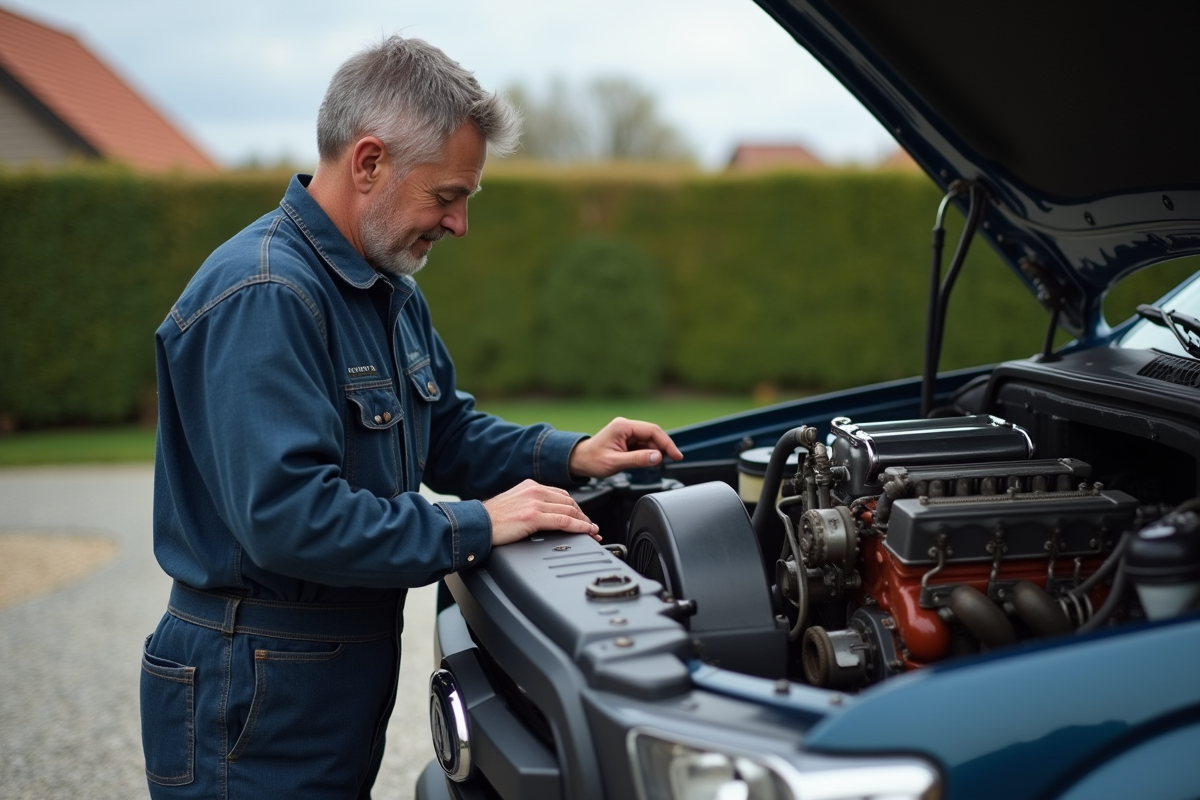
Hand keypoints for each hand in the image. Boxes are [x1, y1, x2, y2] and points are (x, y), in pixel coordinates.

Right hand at [482, 479, 600, 545]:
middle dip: (584, 516)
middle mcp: (534, 491)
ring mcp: (534, 502)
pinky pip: (564, 521)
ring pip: (569, 511)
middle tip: (592, 527)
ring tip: (593, 532)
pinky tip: (586, 532)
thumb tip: (545, 516)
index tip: (583, 518)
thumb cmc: (491, 520)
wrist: (477, 525)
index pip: (561, 495)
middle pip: (569, 502)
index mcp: (530, 486)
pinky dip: (579, 527)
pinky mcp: (533, 516)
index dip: (576, 508)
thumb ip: (530, 505)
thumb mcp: (514, 504)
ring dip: (585, 522)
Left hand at [568, 417, 683, 478]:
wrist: (578, 461)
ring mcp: (626, 433)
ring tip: (657, 465)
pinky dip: (649, 453)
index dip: (667, 443)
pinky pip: (643, 445)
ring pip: (649, 440)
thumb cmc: (592, 460)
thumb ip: (638, 459)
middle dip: (663, 448)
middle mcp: (626, 426)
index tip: (676, 455)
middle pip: (653, 434)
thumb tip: (657, 457)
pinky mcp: (626, 440)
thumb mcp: (615, 462)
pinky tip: (650, 462)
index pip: (652, 431)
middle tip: (672, 461)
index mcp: (623, 427)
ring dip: (656, 452)